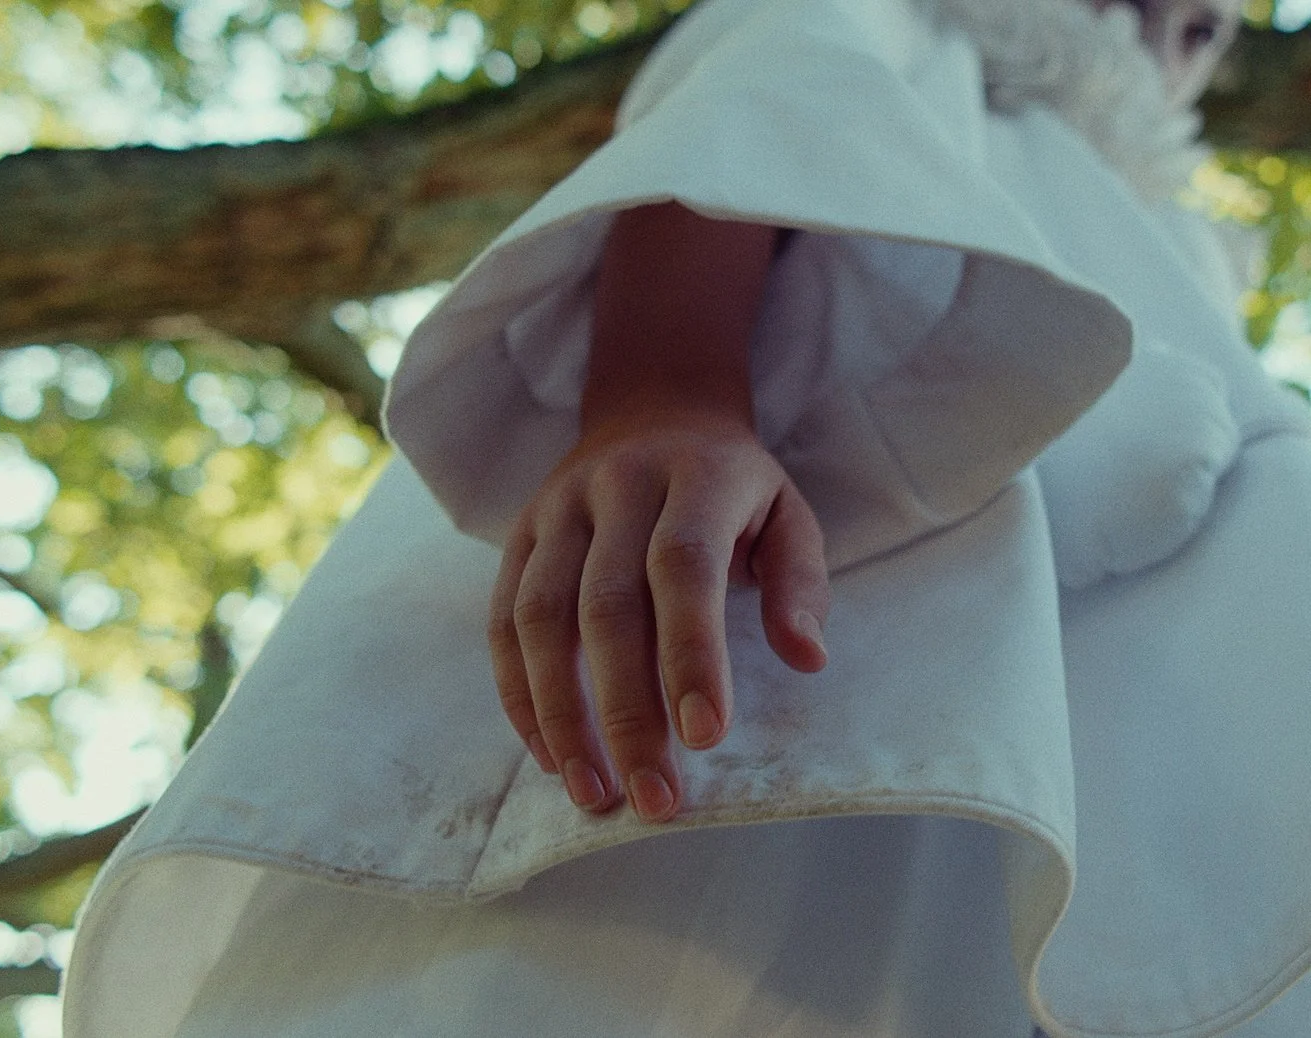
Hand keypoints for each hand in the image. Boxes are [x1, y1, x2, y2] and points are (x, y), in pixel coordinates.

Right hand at [488, 407, 829, 822]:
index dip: (690, 652)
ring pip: (540, 616)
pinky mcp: (518, 534)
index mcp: (696, 478)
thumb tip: (807, 657)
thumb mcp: (789, 515)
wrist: (654, 410)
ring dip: (561, 713)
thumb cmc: (734, 489)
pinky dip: (519, 693)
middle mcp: (618, 486)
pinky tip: (549, 752)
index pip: (683, 566)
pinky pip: (503, 619)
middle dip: (626, 711)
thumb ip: (800, 584)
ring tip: (592, 791)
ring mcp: (557, 508)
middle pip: (607, 605)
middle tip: (652, 798)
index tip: (704, 737)